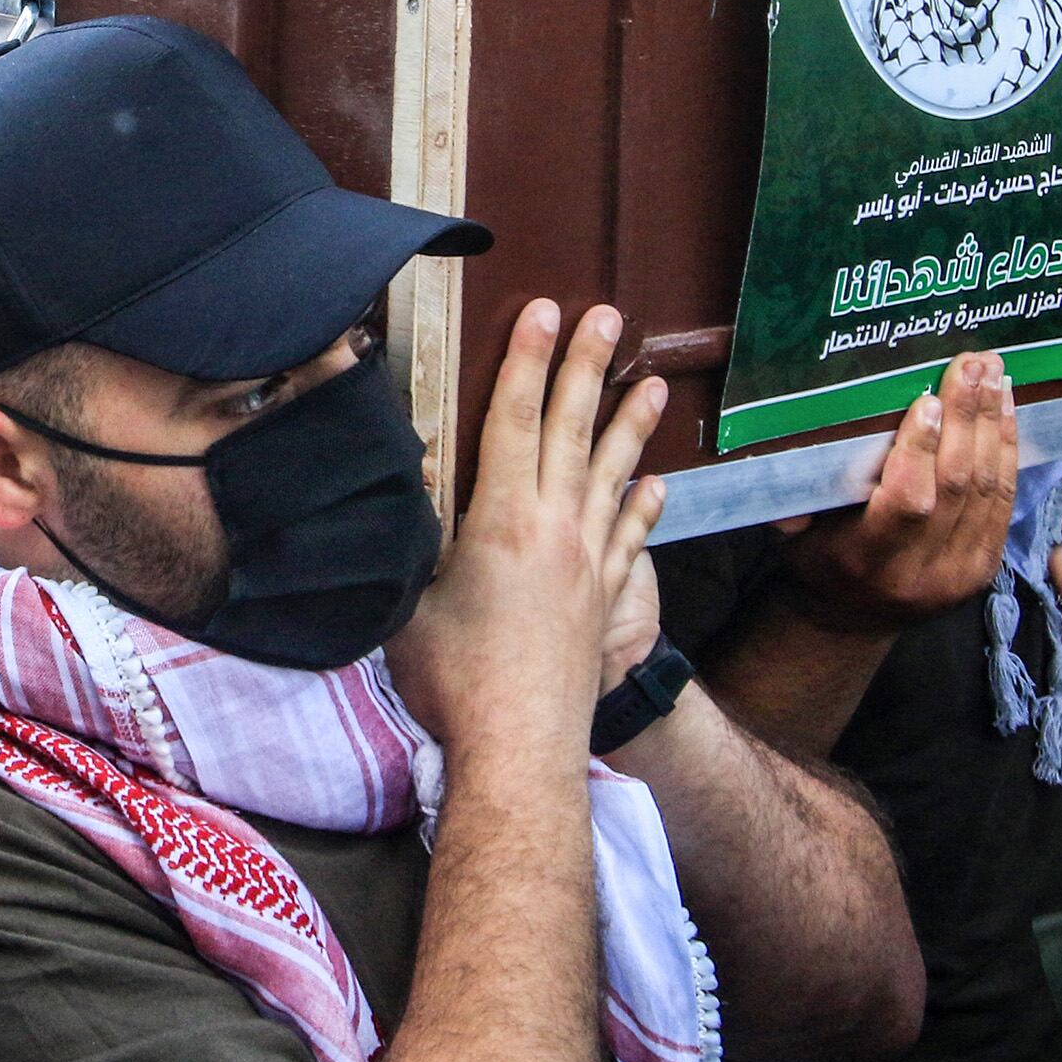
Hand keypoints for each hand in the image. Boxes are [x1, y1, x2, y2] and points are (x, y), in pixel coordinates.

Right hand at [385, 301, 667, 756]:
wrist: (521, 749)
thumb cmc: (452, 679)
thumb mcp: (406, 597)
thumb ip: (411, 533)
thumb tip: (410, 470)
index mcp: (501, 519)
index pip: (514, 420)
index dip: (526, 361)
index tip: (541, 312)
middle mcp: (555, 529)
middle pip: (572, 430)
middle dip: (585, 366)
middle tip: (605, 316)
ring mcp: (588, 562)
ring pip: (613, 473)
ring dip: (630, 423)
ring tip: (650, 382)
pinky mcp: (604, 599)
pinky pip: (631, 536)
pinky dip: (644, 504)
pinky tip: (656, 482)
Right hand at [778, 353, 1015, 632]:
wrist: (851, 618)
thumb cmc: (818, 561)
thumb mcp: (795, 536)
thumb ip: (800, 496)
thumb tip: (793, 443)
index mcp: (868, 561)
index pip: (907, 502)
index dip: (921, 450)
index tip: (927, 399)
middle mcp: (923, 572)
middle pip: (956, 487)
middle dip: (967, 419)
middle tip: (971, 366)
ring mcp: (962, 572)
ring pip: (987, 489)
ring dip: (993, 426)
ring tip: (993, 375)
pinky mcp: (987, 565)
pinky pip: (1004, 500)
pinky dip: (1006, 451)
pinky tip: (1005, 412)